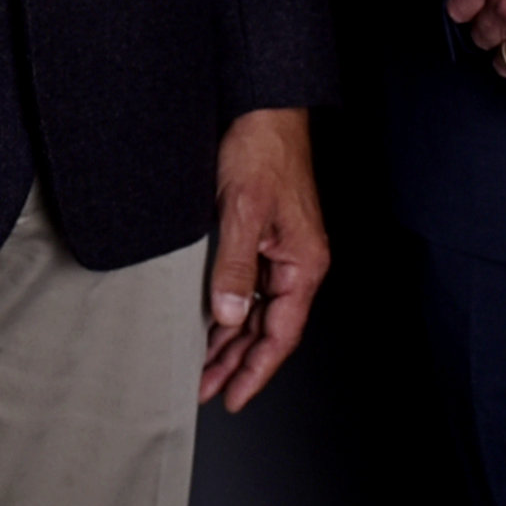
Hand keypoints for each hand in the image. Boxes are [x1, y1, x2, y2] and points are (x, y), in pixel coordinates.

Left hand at [202, 106, 328, 410]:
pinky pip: (249, 288)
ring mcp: (282, 252)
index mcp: (304, 263)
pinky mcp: (265, 239)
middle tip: (204, 390)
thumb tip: (231, 316)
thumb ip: (235, 266)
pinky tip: (208, 326)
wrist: (262, 108)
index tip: (231, 397)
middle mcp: (297, 263)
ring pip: (258, 312)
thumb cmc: (261, 150)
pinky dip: (229, 311)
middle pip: (269, 330)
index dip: (255, 371)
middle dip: (236, 364)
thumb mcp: (241, 210)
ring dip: (231, 342)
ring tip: (201, 368)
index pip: (281, 334)